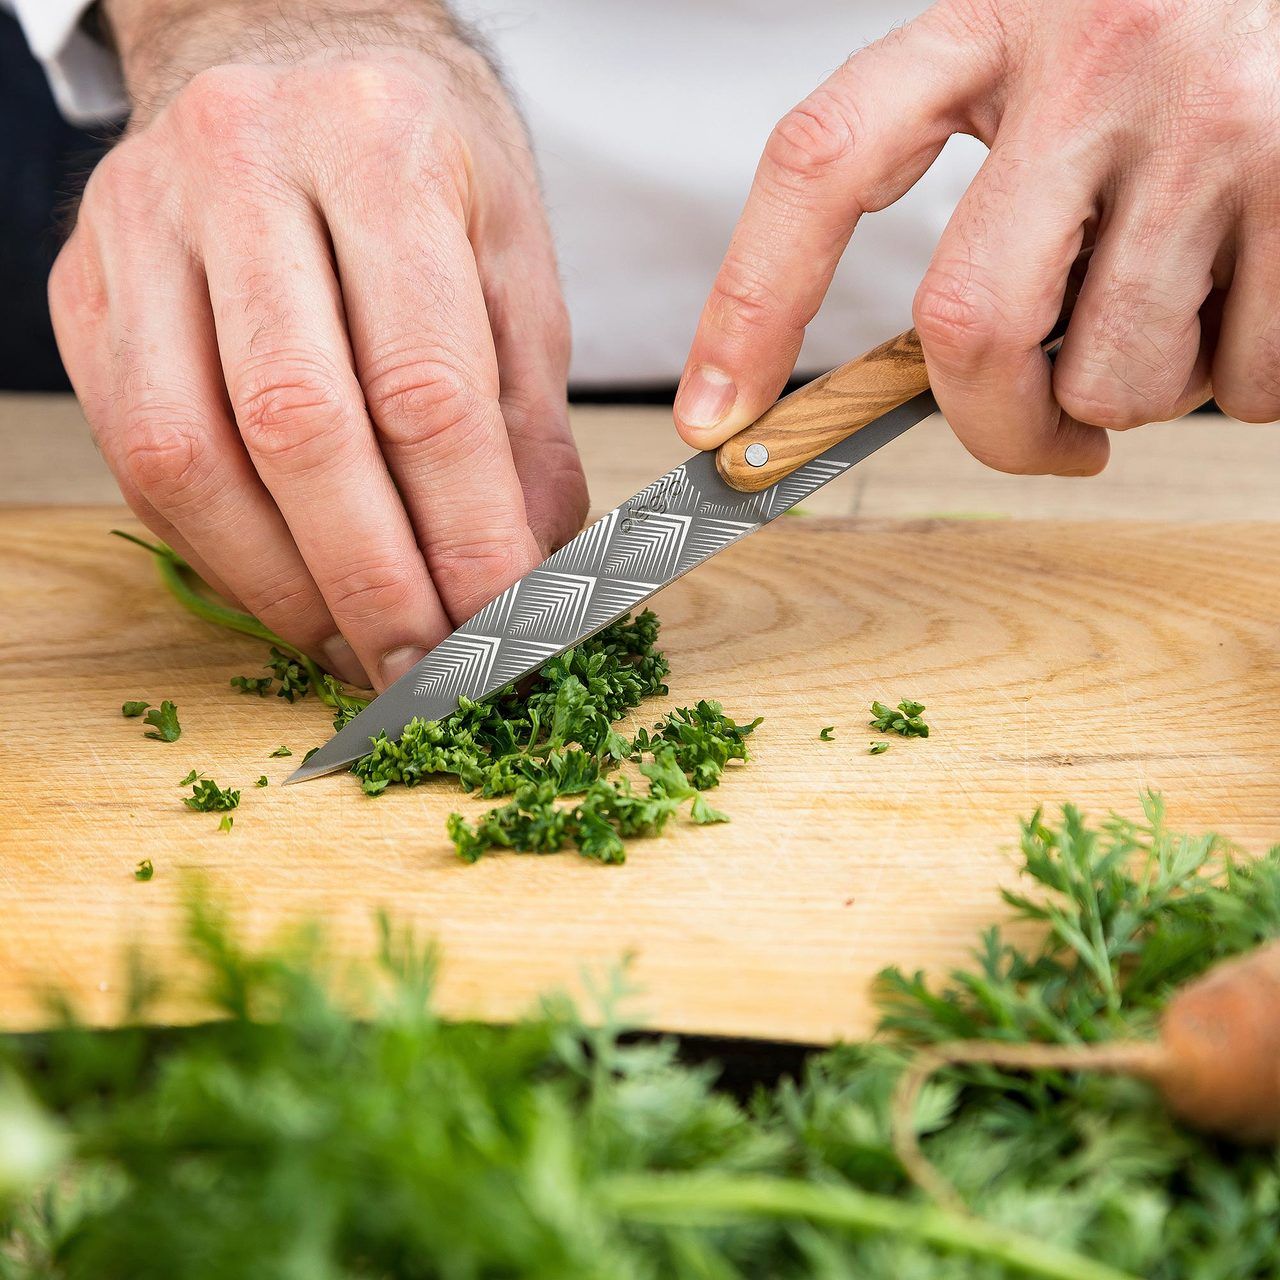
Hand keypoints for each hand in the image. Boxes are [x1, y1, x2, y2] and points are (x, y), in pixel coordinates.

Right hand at [51, 1, 585, 689]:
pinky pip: (137, 447)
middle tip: (428, 671)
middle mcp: (243, 172)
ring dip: (281, 586)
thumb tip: (528, 562)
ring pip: (188, 453)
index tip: (503, 624)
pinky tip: (286, 588)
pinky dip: (217, 546)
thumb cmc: (416, 151)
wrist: (283, 40)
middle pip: (297, 426)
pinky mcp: (87, 283)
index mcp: (378, 150)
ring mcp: (143, 225)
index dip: (465, 532)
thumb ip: (524, 413)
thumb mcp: (510, 254)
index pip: (424, 384)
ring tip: (357, 650)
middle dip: (370, 580)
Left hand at [675, 0, 1277, 476]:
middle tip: (1043, 436)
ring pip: (1116, 379)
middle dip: (1001, 429)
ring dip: (1136, 394)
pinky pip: (1247, 379)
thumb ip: (990, 198)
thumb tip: (965, 390)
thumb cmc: (1181, 33)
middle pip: (971, 330)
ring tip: (1179, 307)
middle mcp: (1095, 61)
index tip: (711, 420)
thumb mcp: (1053, 66)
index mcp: (992, 24)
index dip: (751, 303)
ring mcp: (1213, 120)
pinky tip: (1248, 298)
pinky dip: (1240, 381)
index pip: (821, 162)